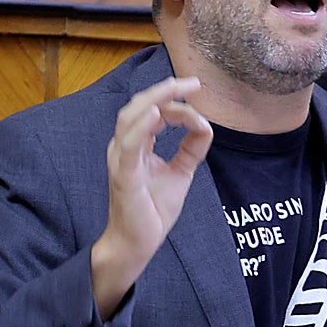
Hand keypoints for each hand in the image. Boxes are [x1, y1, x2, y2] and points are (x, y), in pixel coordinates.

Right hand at [91, 76, 211, 317]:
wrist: (138, 243)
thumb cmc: (153, 209)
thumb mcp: (181, 172)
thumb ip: (191, 148)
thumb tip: (205, 126)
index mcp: (136, 145)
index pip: (152, 111)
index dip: (173, 98)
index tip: (197, 92)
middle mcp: (125, 147)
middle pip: (139, 106)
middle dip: (165, 89)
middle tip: (193, 82)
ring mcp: (121, 159)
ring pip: (131, 117)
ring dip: (155, 99)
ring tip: (176, 87)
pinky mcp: (123, 174)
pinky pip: (129, 144)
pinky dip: (142, 124)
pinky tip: (158, 111)